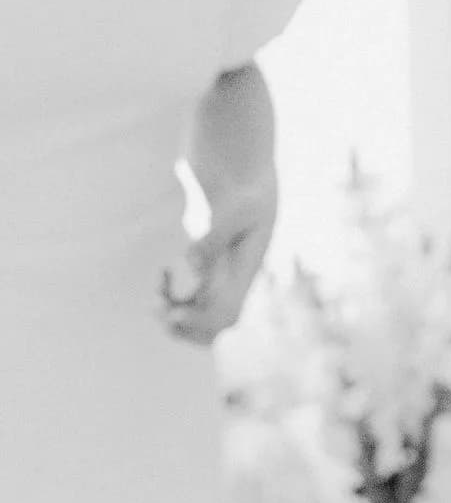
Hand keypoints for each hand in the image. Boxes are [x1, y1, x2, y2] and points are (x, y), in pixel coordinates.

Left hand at [160, 166, 277, 345]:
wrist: (244, 174)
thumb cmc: (242, 187)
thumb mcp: (234, 206)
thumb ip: (214, 236)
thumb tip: (191, 266)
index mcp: (244, 273)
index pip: (227, 314)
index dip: (201, 322)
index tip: (173, 313)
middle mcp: (234, 281)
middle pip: (216, 327)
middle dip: (186, 328)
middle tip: (159, 309)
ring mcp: (221, 278)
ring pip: (201, 317)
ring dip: (174, 316)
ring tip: (154, 299)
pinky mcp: (207, 269)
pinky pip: (190, 300)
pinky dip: (171, 296)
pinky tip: (163, 273)